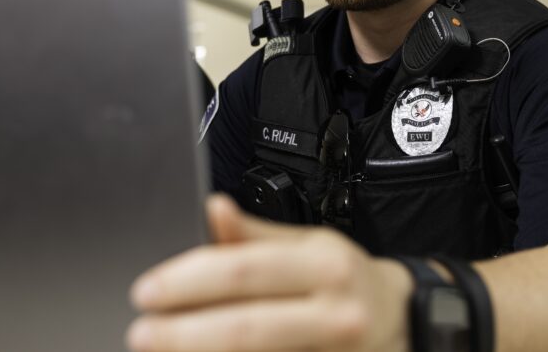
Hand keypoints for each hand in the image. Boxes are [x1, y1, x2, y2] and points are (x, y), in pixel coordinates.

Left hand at [127, 194, 412, 351]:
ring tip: (163, 351)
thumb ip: (256, 235)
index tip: (147, 291)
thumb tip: (213, 209)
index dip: (190, 281)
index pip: (247, 271)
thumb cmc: (346, 279)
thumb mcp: (310, 245)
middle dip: (184, 334)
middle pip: (247, 328)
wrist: (406, 321)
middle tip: (140, 333)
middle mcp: (335, 312)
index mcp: (325, 264)